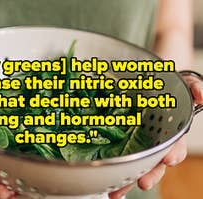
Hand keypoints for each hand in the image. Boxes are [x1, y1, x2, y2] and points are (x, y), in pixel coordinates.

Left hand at [109, 74, 202, 198]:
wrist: (142, 82)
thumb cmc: (163, 86)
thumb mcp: (181, 84)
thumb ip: (193, 88)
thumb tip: (202, 96)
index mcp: (169, 130)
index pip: (174, 146)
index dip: (173, 154)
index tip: (169, 159)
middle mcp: (154, 140)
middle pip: (154, 162)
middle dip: (150, 174)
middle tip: (143, 183)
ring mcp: (136, 142)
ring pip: (134, 165)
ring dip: (128, 179)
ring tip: (119, 192)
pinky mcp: (120, 140)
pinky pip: (116, 156)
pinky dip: (113, 171)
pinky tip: (107, 183)